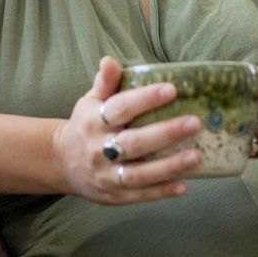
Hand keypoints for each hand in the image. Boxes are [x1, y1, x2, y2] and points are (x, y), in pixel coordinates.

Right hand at [53, 56, 204, 205]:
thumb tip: (110, 61)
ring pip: (139, 174)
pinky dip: (161, 191)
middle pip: (134, 143)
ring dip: (169, 166)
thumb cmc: (86, 126)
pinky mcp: (114, 196)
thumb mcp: (89, 102)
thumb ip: (104, 83)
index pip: (120, 109)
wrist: (61, 163)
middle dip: (165, 133)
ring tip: (196, 156)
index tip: (171, 89)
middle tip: (195, 122)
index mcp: (94, 122)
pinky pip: (139, 195)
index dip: (145, 99)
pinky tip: (184, 186)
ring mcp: (106, 175)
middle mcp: (99, 150)